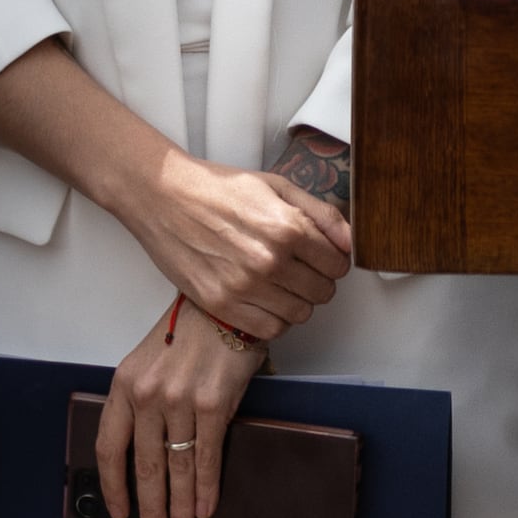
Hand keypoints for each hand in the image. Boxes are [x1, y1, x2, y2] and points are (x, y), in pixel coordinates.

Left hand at [91, 292, 260, 517]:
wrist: (226, 303)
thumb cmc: (189, 332)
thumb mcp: (150, 362)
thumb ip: (143, 403)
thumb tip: (149, 455)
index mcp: (124, 385)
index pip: (109, 448)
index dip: (113, 487)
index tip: (120, 514)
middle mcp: (147, 396)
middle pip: (144, 467)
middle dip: (150, 511)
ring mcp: (179, 401)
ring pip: (176, 467)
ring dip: (178, 507)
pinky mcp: (212, 403)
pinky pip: (206, 456)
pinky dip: (206, 487)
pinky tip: (205, 508)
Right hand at [108, 155, 351, 344]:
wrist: (166, 198)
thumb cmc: (220, 189)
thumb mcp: (278, 187)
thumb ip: (321, 214)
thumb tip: (351, 242)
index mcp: (287, 227)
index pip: (337, 265)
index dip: (334, 261)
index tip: (323, 258)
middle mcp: (268, 260)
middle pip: (322, 292)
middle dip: (319, 281)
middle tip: (302, 269)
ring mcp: (243, 286)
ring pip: (299, 315)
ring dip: (298, 302)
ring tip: (282, 283)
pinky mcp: (220, 304)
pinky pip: (269, 330)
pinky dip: (274, 319)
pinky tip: (265, 299)